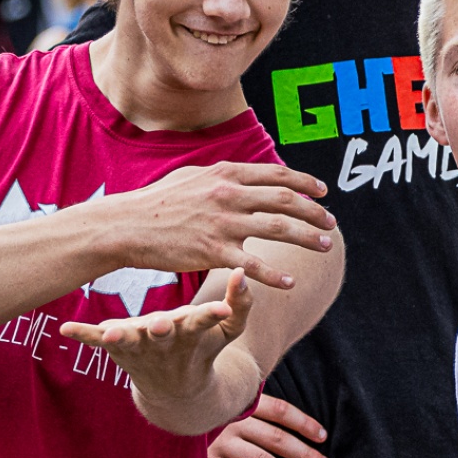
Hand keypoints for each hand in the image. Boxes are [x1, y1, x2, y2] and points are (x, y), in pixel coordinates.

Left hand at [64, 270, 252, 405]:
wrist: (177, 391)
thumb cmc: (204, 348)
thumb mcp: (228, 331)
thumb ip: (239, 304)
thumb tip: (243, 272)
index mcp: (192, 335)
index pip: (204, 323)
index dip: (212, 315)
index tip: (220, 310)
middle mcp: (166, 344)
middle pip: (163, 337)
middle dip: (161, 331)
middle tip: (160, 325)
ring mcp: (140, 349)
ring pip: (131, 343)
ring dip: (121, 339)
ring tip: (111, 334)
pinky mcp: (118, 350)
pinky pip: (98, 343)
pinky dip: (83, 336)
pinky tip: (65, 329)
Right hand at [80, 163, 334, 291]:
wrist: (127, 225)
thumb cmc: (158, 202)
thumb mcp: (193, 176)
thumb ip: (224, 176)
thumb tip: (250, 174)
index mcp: (225, 174)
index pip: (276, 174)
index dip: (304, 182)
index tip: (323, 192)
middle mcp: (228, 195)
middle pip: (284, 200)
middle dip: (314, 212)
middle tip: (330, 223)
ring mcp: (222, 223)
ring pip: (277, 228)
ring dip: (306, 238)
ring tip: (324, 247)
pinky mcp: (212, 252)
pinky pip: (253, 265)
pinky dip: (275, 275)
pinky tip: (290, 283)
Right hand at [211, 394, 328, 457]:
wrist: (164, 417)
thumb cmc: (204, 415)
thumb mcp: (226, 403)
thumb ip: (252, 406)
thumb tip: (288, 413)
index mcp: (241, 404)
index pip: (281, 411)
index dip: (305, 423)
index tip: (324, 437)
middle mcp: (232, 422)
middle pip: (277, 439)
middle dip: (305, 455)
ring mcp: (217, 443)